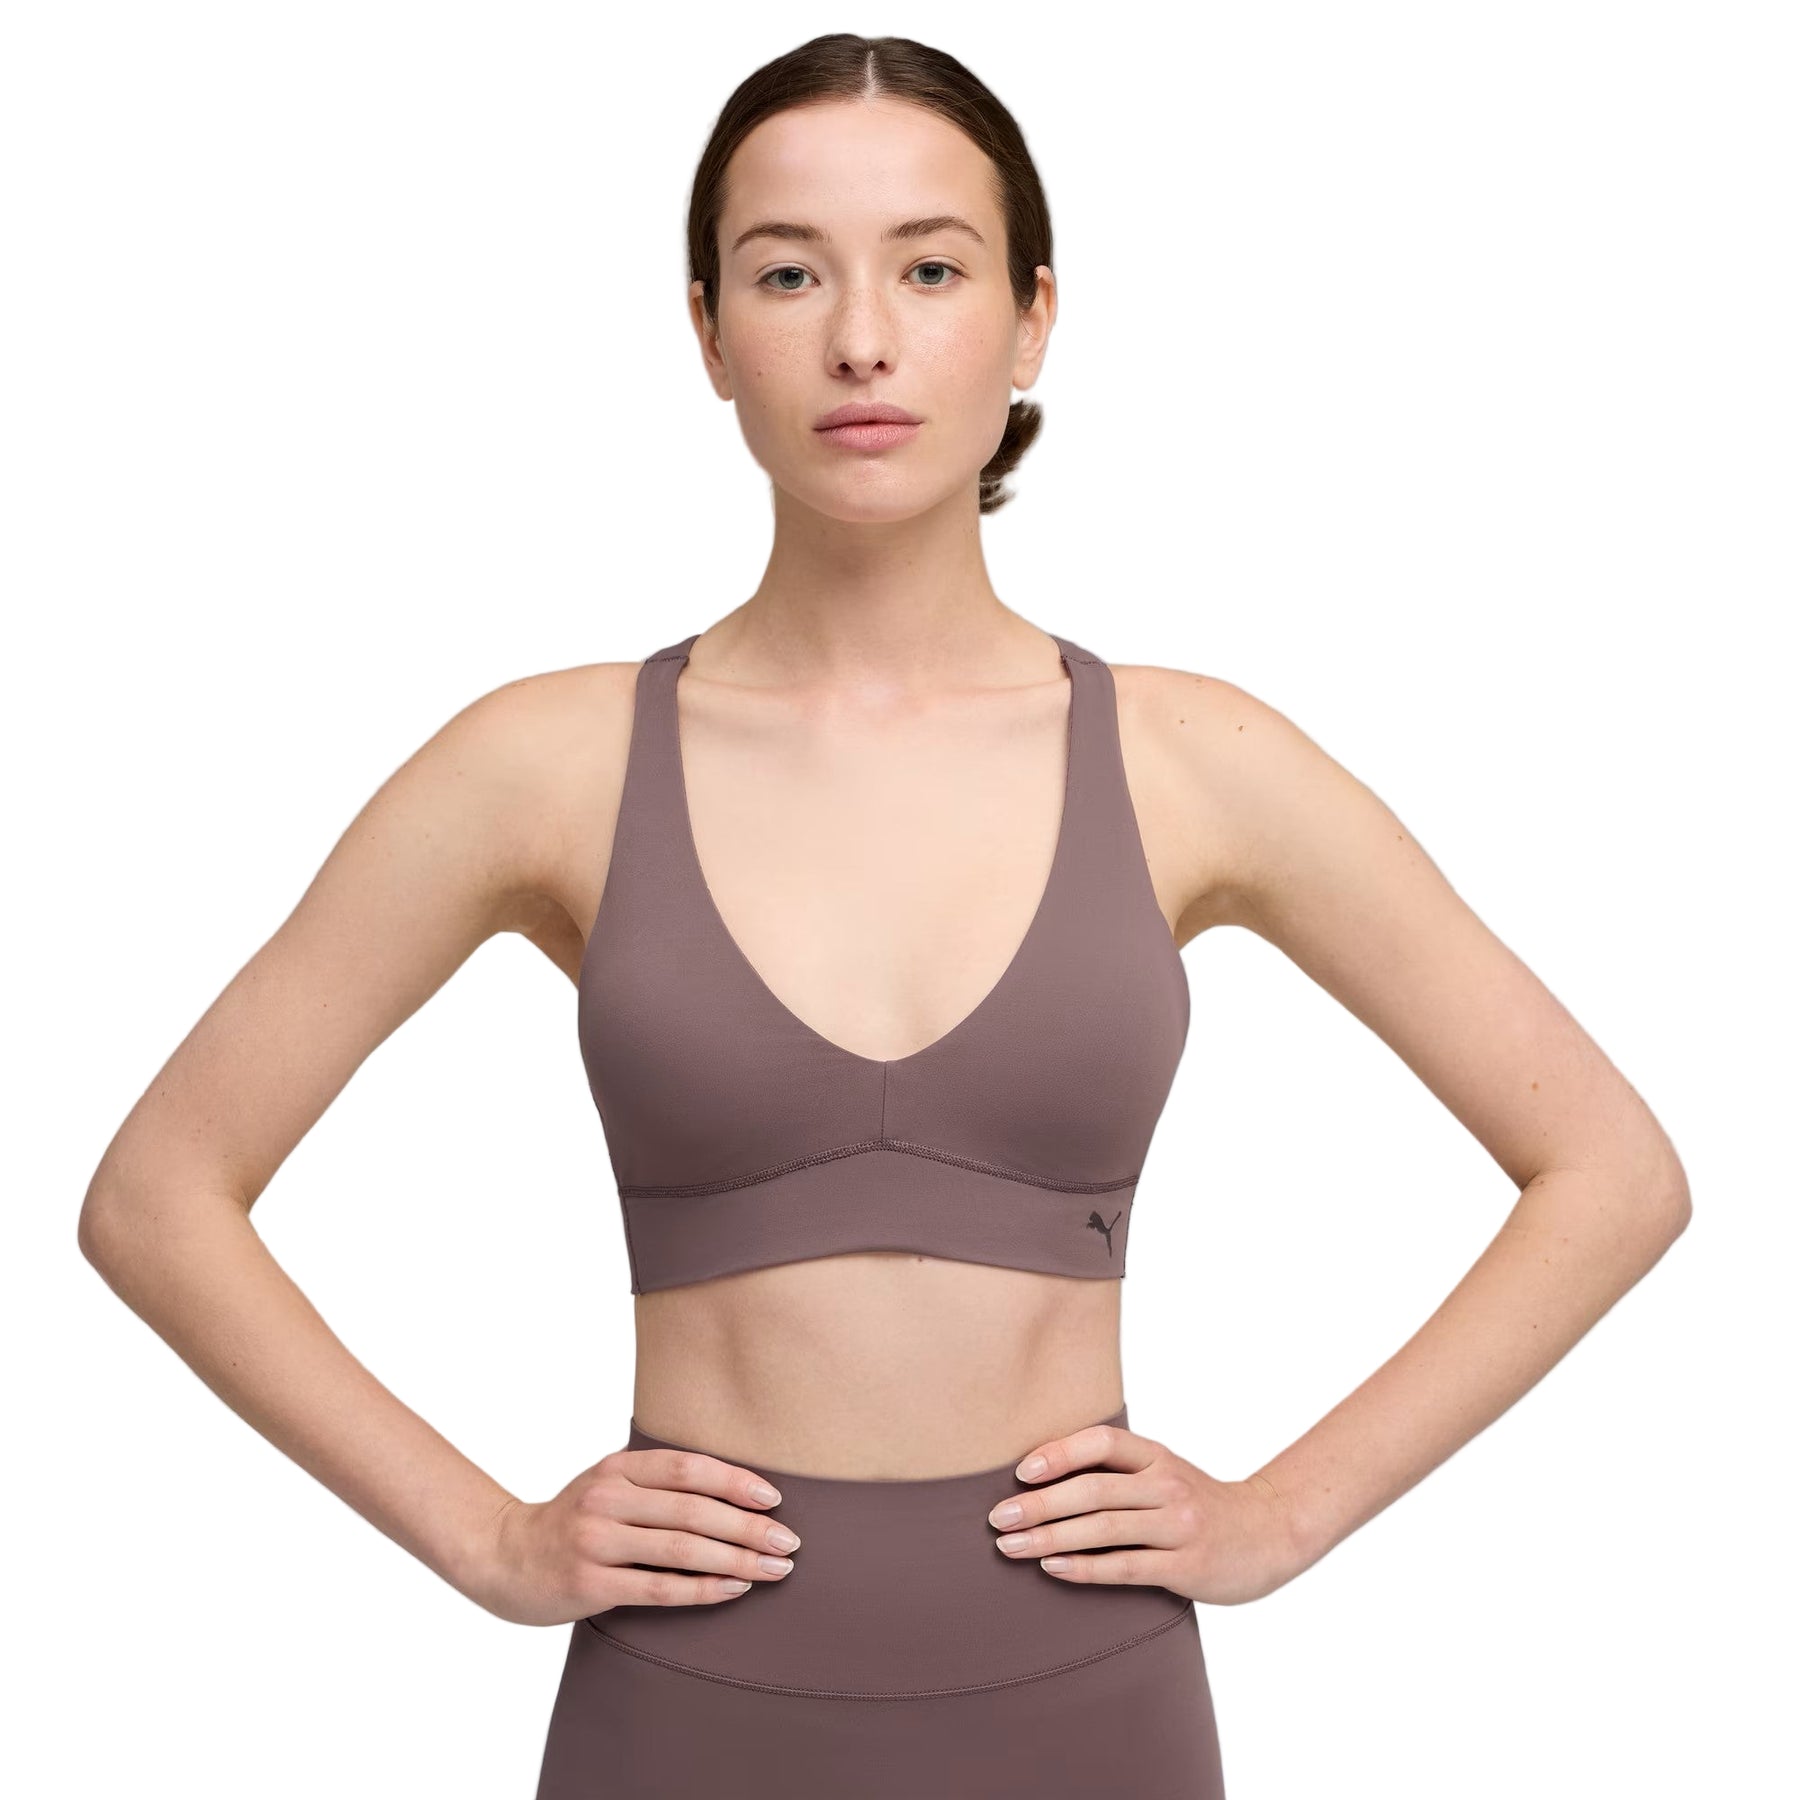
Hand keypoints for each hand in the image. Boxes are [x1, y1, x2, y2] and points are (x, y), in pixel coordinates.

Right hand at [464, 1444, 803, 1624]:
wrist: (504, 1557)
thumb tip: (735, 1492)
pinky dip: (703, 1588)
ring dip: (737, 1559)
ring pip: (682, 1548)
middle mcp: (607, 1497)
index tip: (774, 1498)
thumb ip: (657, 1484)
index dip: (735, 1481)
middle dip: (749, 1527)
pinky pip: (660, 1588)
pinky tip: (735, 1588)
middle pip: (693, 1509)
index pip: (688, 1467)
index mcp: (617, 1467)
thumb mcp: (608, 1485)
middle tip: (789, 1542)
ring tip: (775, 1568)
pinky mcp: (590, 1583)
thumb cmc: (573, 1520)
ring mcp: (596, 1540)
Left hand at [985, 1418, 1301, 1605]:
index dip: (1058, 1452)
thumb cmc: (1198, 1505)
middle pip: (1093, 1490)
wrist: (1269, 1534)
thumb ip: (1119, 1472)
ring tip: (1010, 1546)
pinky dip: (1084, 1568)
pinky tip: (1052, 1569)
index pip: (1102, 1442)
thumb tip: (1041, 1476)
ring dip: (1050, 1538)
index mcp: (1158, 1456)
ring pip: (1103, 1529)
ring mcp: (1179, 1527)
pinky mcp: (1186, 1566)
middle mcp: (1168, 1486)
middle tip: (997, 1518)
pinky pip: (1125, 1566)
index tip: (1019, 1472)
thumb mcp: (1165, 1473)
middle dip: (1039, 1504)